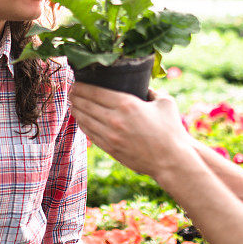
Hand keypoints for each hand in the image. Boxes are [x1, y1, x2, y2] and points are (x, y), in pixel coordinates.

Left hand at [69, 83, 191, 180]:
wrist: (171, 160)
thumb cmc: (171, 130)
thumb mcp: (165, 102)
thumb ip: (153, 91)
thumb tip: (145, 87)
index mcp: (127, 104)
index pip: (95, 92)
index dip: (82, 87)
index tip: (76, 83)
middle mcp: (115, 119)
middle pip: (86, 104)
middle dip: (76, 96)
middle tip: (71, 91)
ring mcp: (111, 136)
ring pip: (85, 120)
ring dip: (76, 110)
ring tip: (73, 104)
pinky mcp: (110, 149)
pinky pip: (90, 134)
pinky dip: (83, 125)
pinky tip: (81, 120)